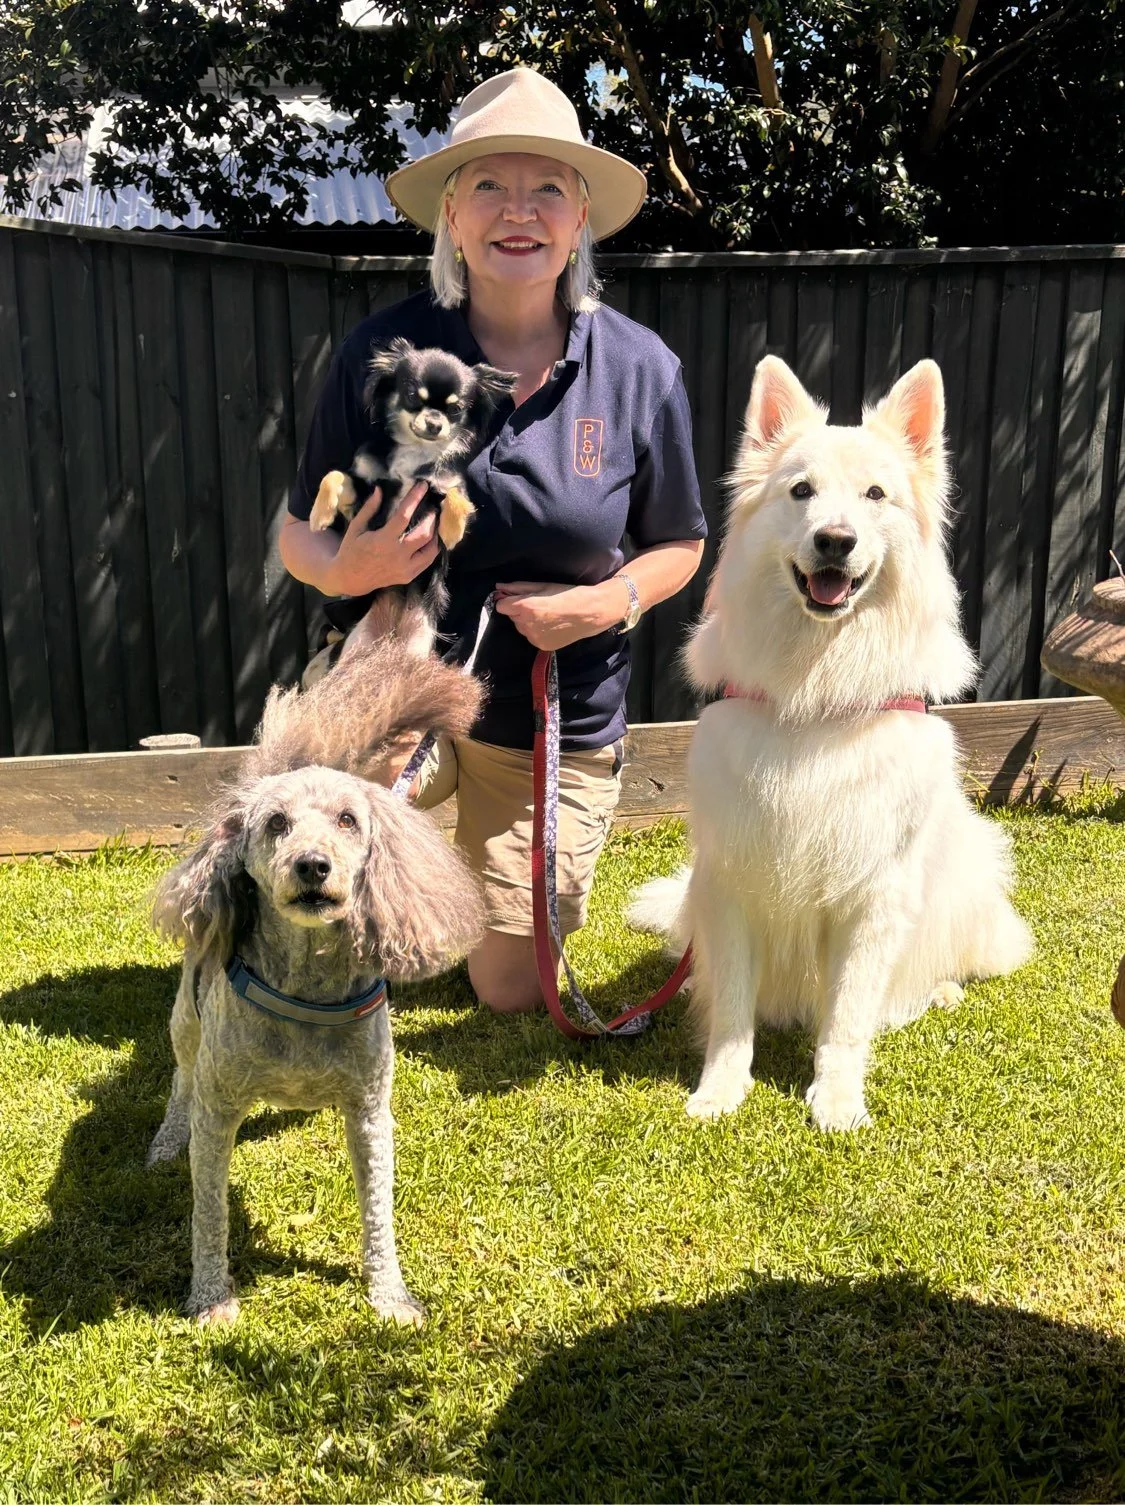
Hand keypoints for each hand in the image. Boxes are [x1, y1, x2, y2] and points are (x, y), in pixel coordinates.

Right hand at [321, 483, 438, 596]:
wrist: (350, 579)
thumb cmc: (351, 550)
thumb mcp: (356, 528)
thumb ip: (369, 509)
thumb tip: (379, 490)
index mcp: (383, 541)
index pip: (404, 516)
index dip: (415, 498)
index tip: (423, 486)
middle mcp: (397, 555)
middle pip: (425, 534)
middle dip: (432, 518)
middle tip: (432, 508)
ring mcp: (405, 568)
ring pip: (431, 550)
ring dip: (435, 535)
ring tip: (434, 523)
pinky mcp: (408, 576)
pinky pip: (427, 561)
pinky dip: (432, 549)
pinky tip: (430, 539)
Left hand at [494, 580, 622, 651]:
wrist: (590, 613)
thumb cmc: (568, 594)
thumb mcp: (543, 586)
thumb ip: (518, 588)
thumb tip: (499, 588)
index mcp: (526, 607)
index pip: (501, 606)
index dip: (509, 601)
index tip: (520, 598)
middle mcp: (527, 625)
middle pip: (512, 617)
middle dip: (520, 611)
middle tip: (540, 605)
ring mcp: (534, 638)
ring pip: (521, 628)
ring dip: (528, 622)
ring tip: (548, 616)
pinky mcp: (542, 646)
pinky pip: (531, 637)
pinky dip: (537, 631)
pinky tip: (552, 626)